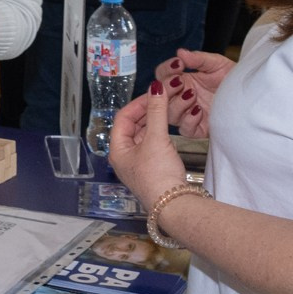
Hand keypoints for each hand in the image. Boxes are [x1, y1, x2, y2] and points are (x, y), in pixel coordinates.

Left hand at [108, 87, 189, 210]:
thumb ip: (156, 112)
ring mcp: (138, 165)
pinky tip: (169, 133)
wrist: (175, 205)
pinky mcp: (151, 170)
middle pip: (132, 126)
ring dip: (154, 123)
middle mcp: (124, 157)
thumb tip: (156, 87)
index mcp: (117, 149)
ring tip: (167, 112)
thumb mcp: (156, 139)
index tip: (154, 93)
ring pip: (143, 136)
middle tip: (163, 100)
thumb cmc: (159, 175)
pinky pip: (152, 146)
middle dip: (147, 112)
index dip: (138, 103)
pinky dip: (160, 135)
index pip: (123, 118)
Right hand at [149, 48, 232, 137]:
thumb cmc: (234, 80)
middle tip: (181, 81)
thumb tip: (180, 53)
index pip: (163, 75)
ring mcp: (189, 113)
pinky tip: (199, 110)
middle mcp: (183, 97)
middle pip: (161, 96)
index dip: (166, 70)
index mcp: (184, 80)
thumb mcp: (218, 65)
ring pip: (170, 113)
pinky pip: (185, 129)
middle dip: (168, 87)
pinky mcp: (198, 129)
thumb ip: (199, 59)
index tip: (178, 65)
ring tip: (193, 95)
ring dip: (178, 103)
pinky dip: (189, 119)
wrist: (252, 98)